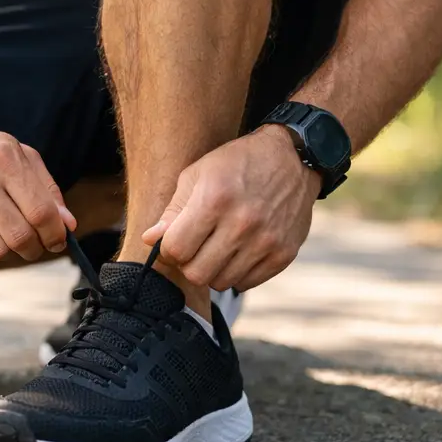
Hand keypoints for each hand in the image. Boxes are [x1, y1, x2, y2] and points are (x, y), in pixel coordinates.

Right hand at [0, 118, 76, 267]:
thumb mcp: (16, 153)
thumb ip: (46, 188)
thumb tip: (67, 225)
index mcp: (3, 159)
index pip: (40, 212)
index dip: (55, 233)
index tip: (58, 240)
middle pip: (20, 236)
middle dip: (35, 247)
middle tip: (35, 245)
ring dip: (9, 250)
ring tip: (5, 235)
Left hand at [142, 126, 317, 291]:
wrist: (292, 158)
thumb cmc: (236, 163)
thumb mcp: (196, 175)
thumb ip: (173, 211)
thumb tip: (150, 240)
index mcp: (214, 200)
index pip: (176, 249)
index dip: (167, 249)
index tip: (172, 241)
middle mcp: (242, 224)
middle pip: (196, 273)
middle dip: (187, 263)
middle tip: (193, 247)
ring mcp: (266, 241)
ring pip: (221, 282)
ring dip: (212, 269)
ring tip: (216, 247)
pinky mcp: (284, 254)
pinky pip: (246, 283)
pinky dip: (236, 273)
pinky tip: (237, 251)